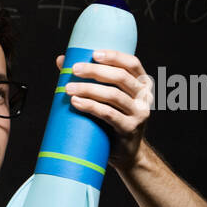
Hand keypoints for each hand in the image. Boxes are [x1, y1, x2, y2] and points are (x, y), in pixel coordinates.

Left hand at [55, 50, 151, 170]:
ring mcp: (139, 113)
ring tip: (68, 88)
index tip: (93, 53)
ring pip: (113, 95)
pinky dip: (91, 106)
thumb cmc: (111, 121)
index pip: (131, 64)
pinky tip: (76, 102)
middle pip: (120, 77)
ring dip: (89, 89)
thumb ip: (87, 79)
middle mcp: (144, 96)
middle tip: (74, 70)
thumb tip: (62, 60)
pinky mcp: (129, 128)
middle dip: (95, 71)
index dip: (114, 56)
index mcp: (141, 84)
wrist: (124, 153)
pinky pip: (109, 114)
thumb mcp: (104, 98)